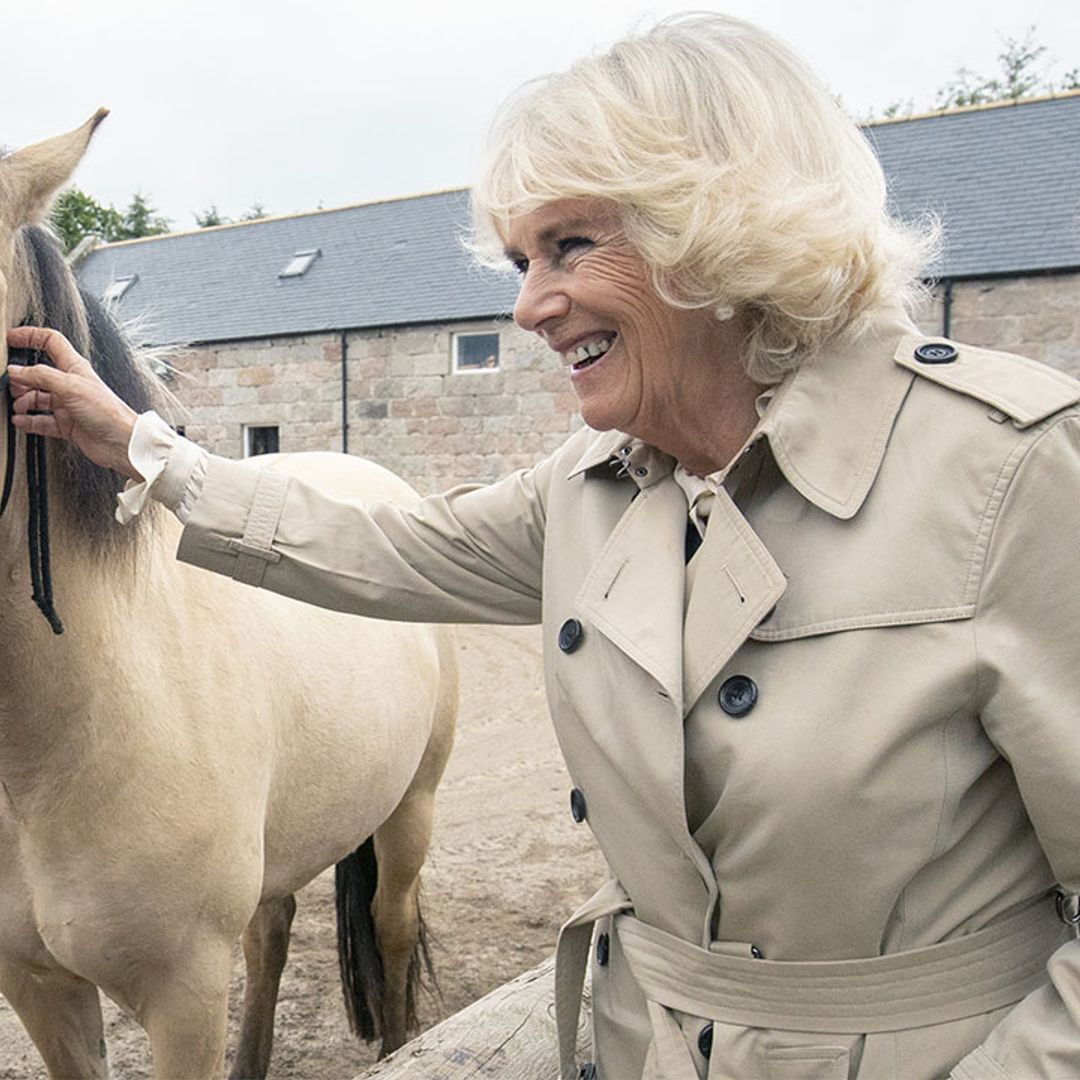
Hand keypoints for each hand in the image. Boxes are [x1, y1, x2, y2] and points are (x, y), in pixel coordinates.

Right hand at [5, 326, 141, 480]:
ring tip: (17, 405)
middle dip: (22, 378)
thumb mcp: (70, 386)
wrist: (121, 442)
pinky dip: (29, 421)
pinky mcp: (67, 424)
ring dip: (24, 401)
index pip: (51, 342)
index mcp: (75, 367)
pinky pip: (42, 420)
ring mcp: (68, 405)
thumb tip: (16, 370)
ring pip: (38, 398)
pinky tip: (21, 421)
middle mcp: (70, 384)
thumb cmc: (107, 412)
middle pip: (38, 373)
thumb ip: (41, 376)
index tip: (10, 339)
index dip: (30, 336)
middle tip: (12, 384)